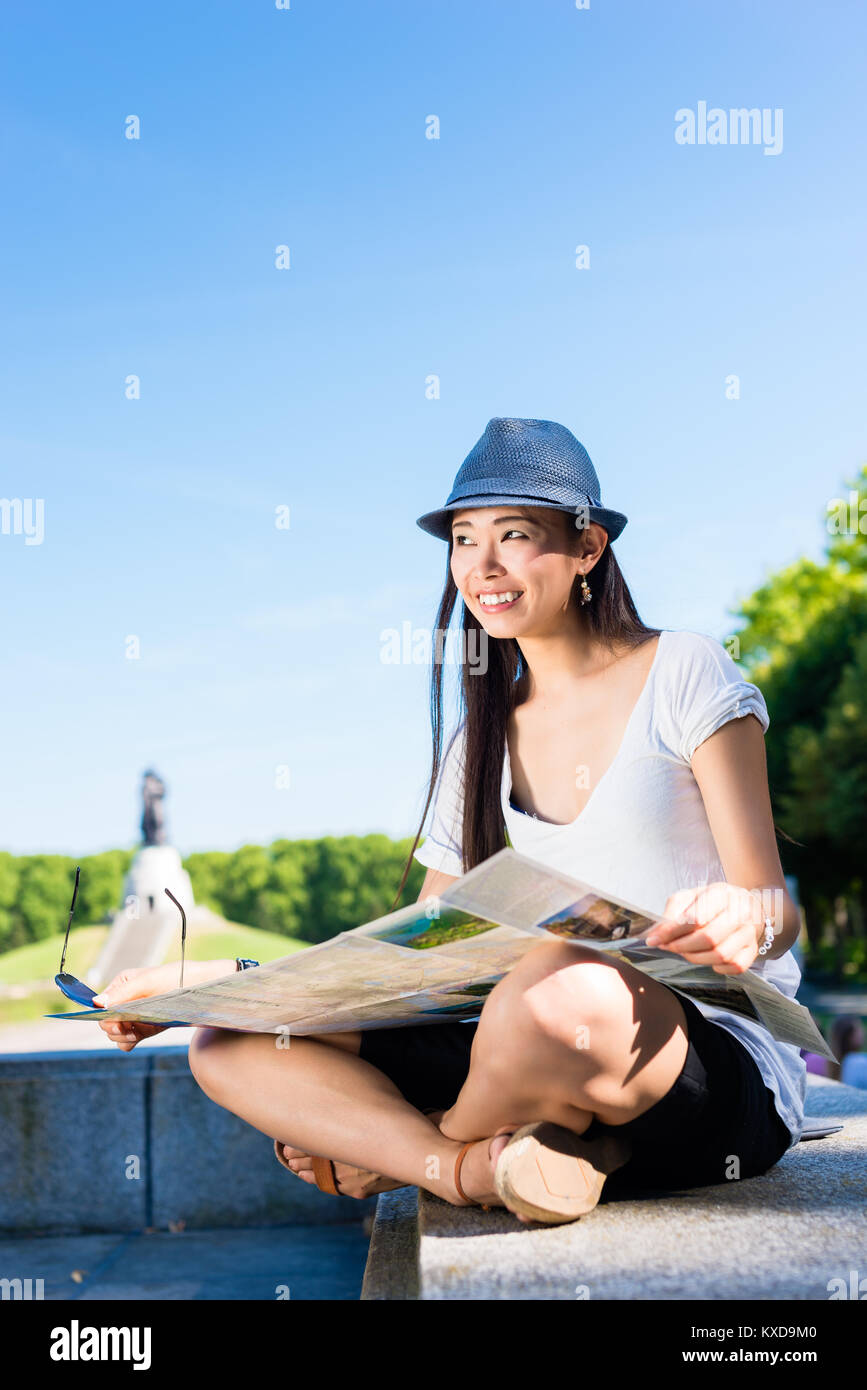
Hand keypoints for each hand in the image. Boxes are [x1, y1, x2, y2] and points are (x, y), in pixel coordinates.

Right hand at [92, 959, 235, 1050]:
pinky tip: (137, 1038)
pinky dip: (127, 1042)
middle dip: (113, 1029)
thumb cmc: (176, 978)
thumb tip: (96, 1003)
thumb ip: (122, 994)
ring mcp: (134, 1016)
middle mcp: (125, 1001)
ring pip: (114, 1034)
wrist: (201, 990)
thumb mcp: (148, 982)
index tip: (116, 1023)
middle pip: (106, 1022)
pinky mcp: (144, 1028)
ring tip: (135, 1033)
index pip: (101, 1005)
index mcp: (122, 985)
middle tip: (129, 1030)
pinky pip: (127, 1041)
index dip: (105, 1017)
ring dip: (121, 1037)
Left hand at [644, 882, 766, 975]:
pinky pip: (735, 966)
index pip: (696, 918)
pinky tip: (708, 958)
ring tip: (685, 951)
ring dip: (695, 958)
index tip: (654, 940)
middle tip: (669, 947)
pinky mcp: (753, 950)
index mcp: (722, 894)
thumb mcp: (689, 897)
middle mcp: (741, 912)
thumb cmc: (711, 902)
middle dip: (682, 946)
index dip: (671, 932)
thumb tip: (655, 934)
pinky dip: (717, 967)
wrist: (744, 905)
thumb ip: (671, 912)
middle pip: (709, 938)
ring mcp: (749, 932)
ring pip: (721, 955)